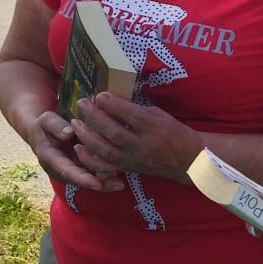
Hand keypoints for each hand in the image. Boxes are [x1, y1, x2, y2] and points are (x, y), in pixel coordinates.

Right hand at [25, 108, 123, 192]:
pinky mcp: (79, 168)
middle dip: (99, 185)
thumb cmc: (45, 125)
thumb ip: (55, 125)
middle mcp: (60, 170)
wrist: (42, 133)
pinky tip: (121, 173)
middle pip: (81, 180)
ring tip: (120, 184)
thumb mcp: (46, 120)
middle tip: (118, 185)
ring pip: (88, 180)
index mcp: (50, 159)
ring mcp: (70, 171)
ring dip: (104, 183)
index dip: (82, 178)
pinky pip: (92, 174)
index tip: (96, 184)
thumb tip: (69, 133)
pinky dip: (105, 176)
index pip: (67, 171)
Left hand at [70, 92, 197, 179]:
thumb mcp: (158, 114)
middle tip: (81, 104)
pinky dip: (90, 159)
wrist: (187, 160)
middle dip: (94, 118)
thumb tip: (110, 99)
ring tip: (75, 123)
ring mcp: (134, 159)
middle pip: (114, 133)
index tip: (99, 94)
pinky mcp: (128, 169)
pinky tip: (78, 148)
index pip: (131, 115)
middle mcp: (143, 145)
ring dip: (88, 137)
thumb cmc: (173, 131)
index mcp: (154, 127)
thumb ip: (135, 109)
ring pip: (107, 151)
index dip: (113, 105)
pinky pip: (106, 167)